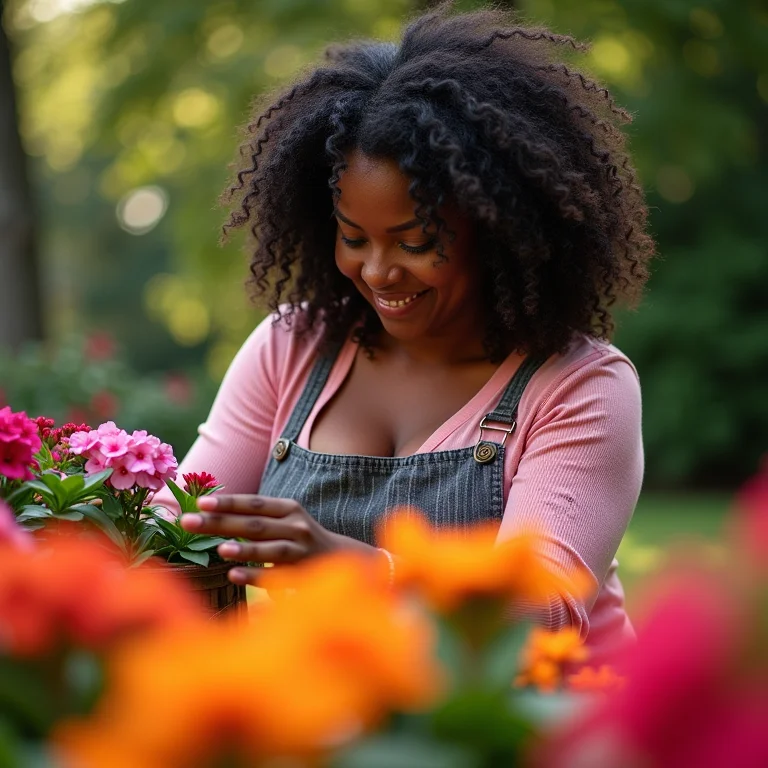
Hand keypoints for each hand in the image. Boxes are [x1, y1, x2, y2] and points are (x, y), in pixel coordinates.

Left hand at [179, 494, 373, 584]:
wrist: (340, 557)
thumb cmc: (299, 537)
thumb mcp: (284, 519)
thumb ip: (256, 516)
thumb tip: (211, 512)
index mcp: (289, 508)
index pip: (255, 503)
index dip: (228, 502)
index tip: (201, 502)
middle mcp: (296, 525)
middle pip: (255, 524)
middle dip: (220, 522)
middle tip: (188, 522)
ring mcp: (302, 550)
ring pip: (270, 548)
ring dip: (245, 549)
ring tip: (219, 549)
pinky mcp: (304, 573)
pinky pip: (276, 576)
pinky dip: (256, 575)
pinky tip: (234, 576)